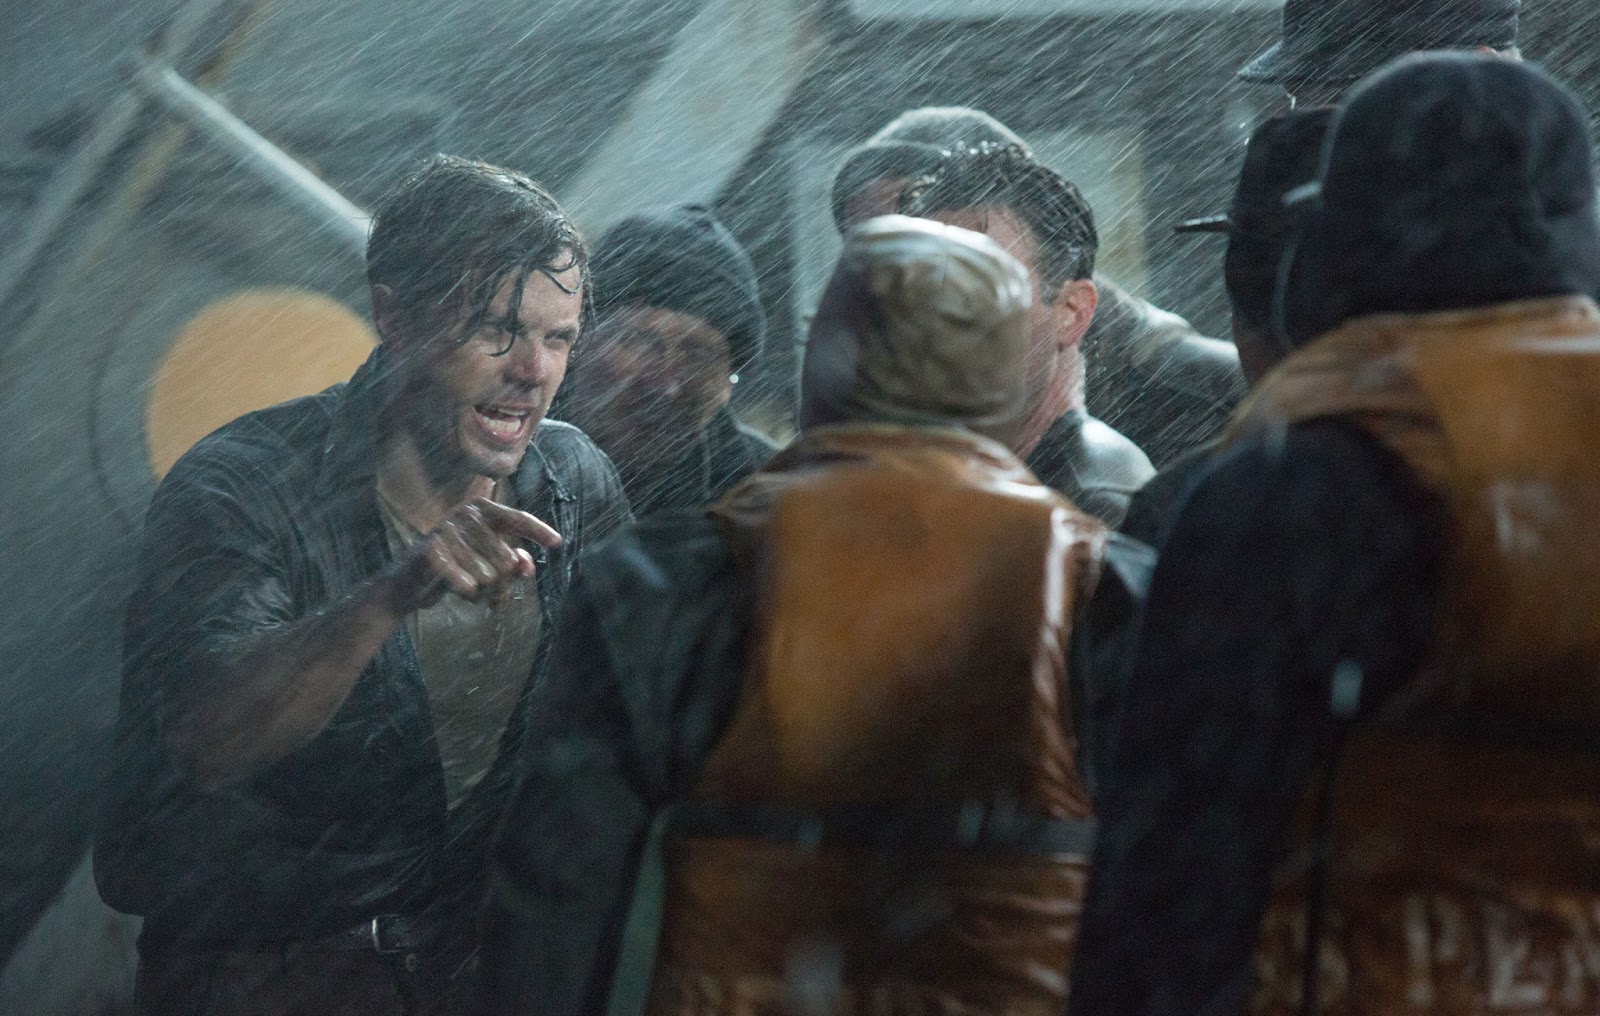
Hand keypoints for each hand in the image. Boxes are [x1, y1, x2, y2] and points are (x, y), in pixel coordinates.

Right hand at [393, 477, 562, 610]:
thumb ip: (513, 562)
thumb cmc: (458, 567)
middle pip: (507, 560)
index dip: (539, 532)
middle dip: (502, 584)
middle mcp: (466, 513)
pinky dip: (468, 593)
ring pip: (489, 576)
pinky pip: (467, 583)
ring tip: (468, 587)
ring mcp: (447, 529)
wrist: (412, 581)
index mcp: (483, 509)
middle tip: (487, 588)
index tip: (558, 543)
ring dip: (483, 592)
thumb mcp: (490, 562)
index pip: (518, 519)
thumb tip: (527, 566)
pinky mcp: (431, 551)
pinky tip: (462, 592)